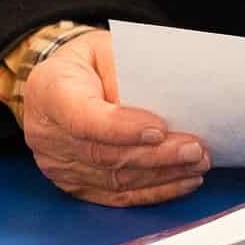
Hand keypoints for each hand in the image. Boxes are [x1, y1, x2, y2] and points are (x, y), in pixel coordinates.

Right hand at [22, 30, 210, 205]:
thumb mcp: (105, 48)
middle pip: (104, 154)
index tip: (160, 128)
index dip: (122, 128)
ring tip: (197, 164)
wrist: (58, 83)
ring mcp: (58, 163)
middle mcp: (47, 133)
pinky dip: (152, 192)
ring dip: (162, 175)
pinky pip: (115, 195)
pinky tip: (181, 181)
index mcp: (50, 91)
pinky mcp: (72, 183)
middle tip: (195, 150)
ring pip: (114, 180)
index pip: (83, 118)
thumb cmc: (87, 63)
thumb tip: (166, 103)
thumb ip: (129, 71)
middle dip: (156, 156)